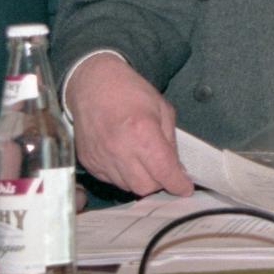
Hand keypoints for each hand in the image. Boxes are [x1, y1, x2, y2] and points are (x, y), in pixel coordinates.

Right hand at [63, 53, 192, 196]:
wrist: (92, 85)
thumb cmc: (131, 93)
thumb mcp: (163, 110)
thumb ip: (171, 142)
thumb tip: (177, 169)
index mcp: (142, 132)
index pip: (164, 172)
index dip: (178, 184)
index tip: (185, 188)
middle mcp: (119, 149)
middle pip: (145, 187)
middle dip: (160, 183)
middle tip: (164, 171)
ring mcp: (101, 158)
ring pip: (127, 187)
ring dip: (141, 180)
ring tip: (144, 162)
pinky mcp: (88, 162)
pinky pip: (110, 180)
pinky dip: (123, 176)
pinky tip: (127, 159)